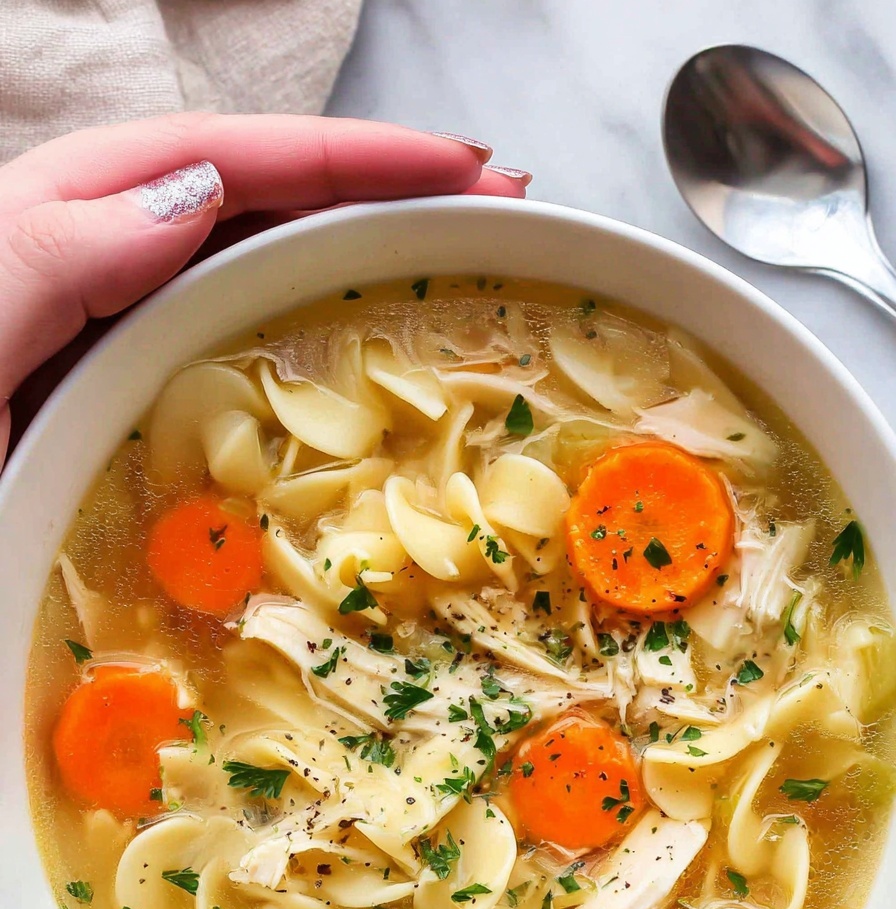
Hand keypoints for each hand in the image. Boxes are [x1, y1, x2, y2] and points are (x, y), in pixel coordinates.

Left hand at [0, 113, 527, 461]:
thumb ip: (48, 258)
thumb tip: (189, 196)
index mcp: (56, 226)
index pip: (221, 161)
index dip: (345, 156)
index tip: (458, 164)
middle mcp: (92, 265)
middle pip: (253, 196)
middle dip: (377, 185)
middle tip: (494, 196)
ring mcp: (110, 332)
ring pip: (249, 264)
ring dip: (353, 250)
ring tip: (450, 249)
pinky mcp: (119, 396)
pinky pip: (224, 344)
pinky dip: (297, 331)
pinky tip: (344, 340)